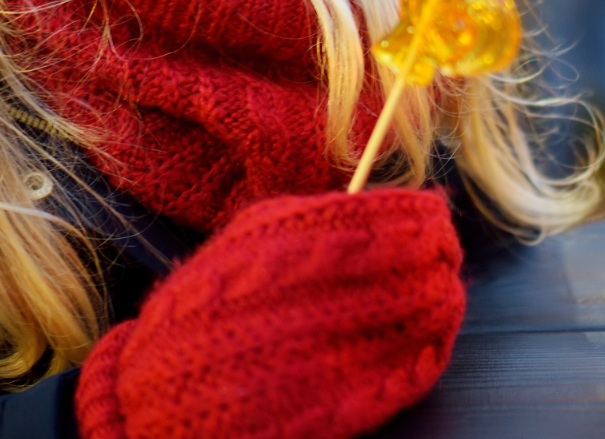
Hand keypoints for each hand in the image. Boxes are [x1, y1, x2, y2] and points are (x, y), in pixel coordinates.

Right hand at [75, 188, 464, 438]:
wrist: (158, 397)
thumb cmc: (206, 310)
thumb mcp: (247, 242)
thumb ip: (311, 218)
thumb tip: (377, 199)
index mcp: (287, 248)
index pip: (385, 221)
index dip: (419, 219)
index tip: (435, 217)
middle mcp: (310, 298)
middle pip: (411, 270)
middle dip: (435, 260)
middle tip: (446, 255)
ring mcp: (327, 355)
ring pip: (417, 322)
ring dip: (438, 306)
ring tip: (445, 295)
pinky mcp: (337, 405)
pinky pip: (404, 377)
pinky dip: (424, 358)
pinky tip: (431, 343)